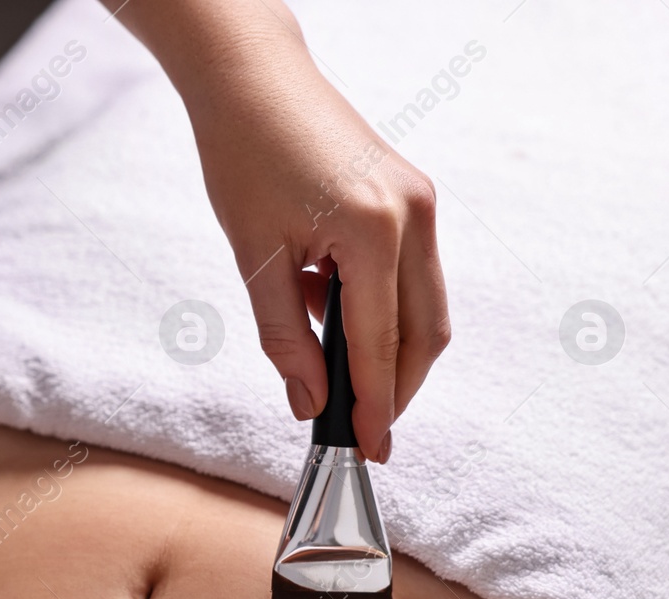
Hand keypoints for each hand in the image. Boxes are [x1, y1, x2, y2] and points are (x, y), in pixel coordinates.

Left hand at [116, 1, 450, 462]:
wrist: (253, 80)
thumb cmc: (243, 156)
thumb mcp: (255, 257)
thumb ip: (285, 337)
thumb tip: (310, 402)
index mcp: (371, 230)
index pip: (380, 344)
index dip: (376, 405)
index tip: (370, 450)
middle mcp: (412, 215)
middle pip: (425, 333)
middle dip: (398, 389)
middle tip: (366, 432)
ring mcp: (420, 202)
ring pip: (425, 307)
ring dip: (393, 353)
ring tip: (347, 386)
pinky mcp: (413, 196)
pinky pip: (412, 275)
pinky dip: (384, 312)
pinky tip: (338, 325)